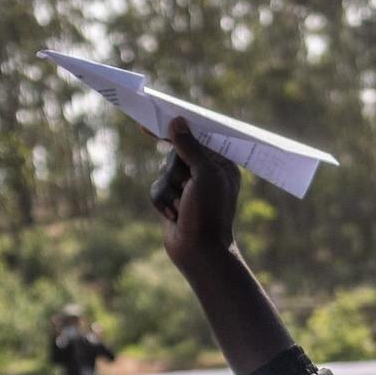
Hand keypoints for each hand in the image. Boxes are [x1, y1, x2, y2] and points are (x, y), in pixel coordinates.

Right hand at [153, 117, 240, 272]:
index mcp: (221, 165)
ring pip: (162, 173)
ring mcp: (189, 189)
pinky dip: (162, 202)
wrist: (198, 253)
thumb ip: (190, 147)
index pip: (197, 139)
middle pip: (174, 155)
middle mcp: (206, 174)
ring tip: (180, 208)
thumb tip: (177, 121)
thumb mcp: (203, 174)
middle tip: (186, 190)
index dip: (178, 131)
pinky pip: (156, 189)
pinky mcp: (174, 201)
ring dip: (168, 191)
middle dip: (175, 173)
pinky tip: (173, 217)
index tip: (154, 122)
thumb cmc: (208, 214)